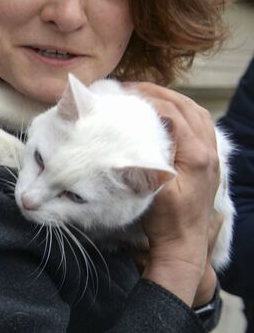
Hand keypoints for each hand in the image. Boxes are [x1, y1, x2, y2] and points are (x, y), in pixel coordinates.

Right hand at [127, 83, 222, 306]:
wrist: (183, 243)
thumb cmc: (165, 220)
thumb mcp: (152, 188)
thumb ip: (147, 158)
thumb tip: (135, 131)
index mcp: (197, 154)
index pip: (173, 113)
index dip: (146, 99)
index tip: (122, 95)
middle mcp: (209, 151)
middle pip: (187, 108)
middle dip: (159, 94)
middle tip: (130, 88)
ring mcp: (211, 156)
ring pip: (196, 115)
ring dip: (172, 101)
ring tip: (146, 97)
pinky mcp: (208, 163)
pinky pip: (199, 127)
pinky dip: (181, 114)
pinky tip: (164, 117)